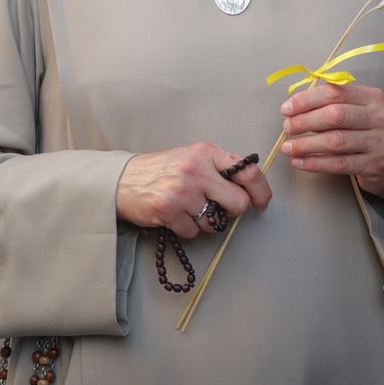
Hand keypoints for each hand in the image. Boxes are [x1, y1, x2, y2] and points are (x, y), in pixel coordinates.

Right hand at [116, 142, 272, 238]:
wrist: (122, 180)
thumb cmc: (161, 171)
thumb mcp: (192, 158)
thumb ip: (219, 169)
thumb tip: (249, 190)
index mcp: (206, 152)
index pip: (248, 171)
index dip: (261, 191)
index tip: (261, 203)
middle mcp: (196, 169)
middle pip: (237, 203)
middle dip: (230, 212)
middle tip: (216, 209)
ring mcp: (182, 190)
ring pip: (214, 223)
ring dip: (204, 222)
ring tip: (186, 208)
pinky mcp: (168, 210)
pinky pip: (193, 232)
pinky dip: (185, 228)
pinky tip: (173, 215)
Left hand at [279, 83, 383, 203]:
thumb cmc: (363, 131)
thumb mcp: (353, 110)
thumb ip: (329, 104)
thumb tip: (292, 108)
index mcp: (372, 97)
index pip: (334, 92)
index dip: (306, 100)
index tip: (286, 109)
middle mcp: (379, 117)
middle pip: (335, 115)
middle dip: (305, 121)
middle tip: (287, 128)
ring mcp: (380, 142)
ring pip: (335, 141)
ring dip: (306, 145)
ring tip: (287, 148)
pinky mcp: (376, 164)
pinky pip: (338, 164)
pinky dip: (314, 163)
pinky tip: (299, 162)